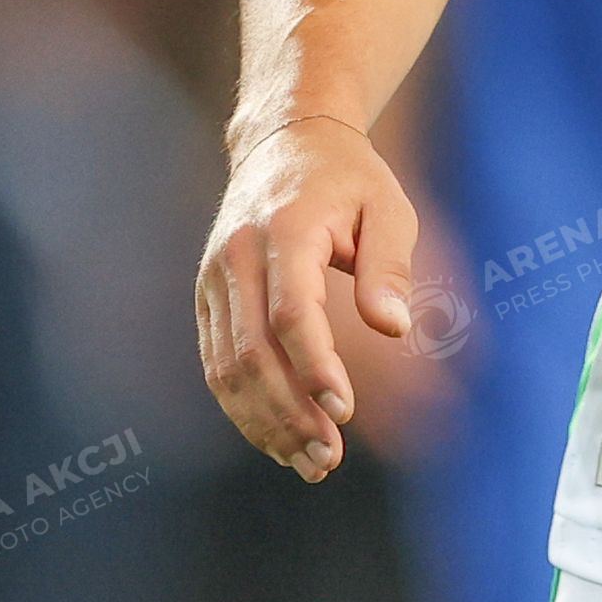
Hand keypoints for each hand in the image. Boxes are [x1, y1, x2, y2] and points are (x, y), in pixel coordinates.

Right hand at [196, 116, 417, 483]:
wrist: (285, 138)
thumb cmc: (349, 178)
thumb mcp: (388, 206)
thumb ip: (390, 267)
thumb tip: (395, 329)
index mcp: (283, 230)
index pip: (291, 313)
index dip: (315, 368)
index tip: (345, 411)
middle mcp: (235, 257)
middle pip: (251, 352)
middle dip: (289, 413)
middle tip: (329, 457)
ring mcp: (213, 279)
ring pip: (225, 368)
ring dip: (264, 423)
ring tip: (311, 462)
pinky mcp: (206, 298)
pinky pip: (216, 363)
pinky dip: (244, 407)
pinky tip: (280, 438)